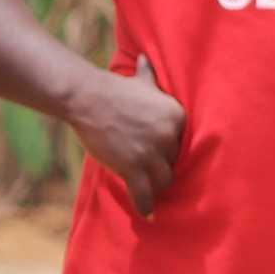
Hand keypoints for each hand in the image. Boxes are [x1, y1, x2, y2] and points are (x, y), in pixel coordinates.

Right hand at [66, 56, 185, 216]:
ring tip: (155, 193)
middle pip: (175, 162)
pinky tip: (149, 216)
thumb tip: (145, 57)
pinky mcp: (132, 167)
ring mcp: (151, 152)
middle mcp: (169, 135)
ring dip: (159, 186)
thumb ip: (150, 74)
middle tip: (159, 176)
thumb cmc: (115, 91)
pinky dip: (147, 206)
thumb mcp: (141, 82)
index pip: (185, 143)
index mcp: (177, 116)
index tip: (168, 158)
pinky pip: (145, 193)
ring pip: (165, 179)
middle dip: (165, 167)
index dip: (173, 150)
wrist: (89, 99)